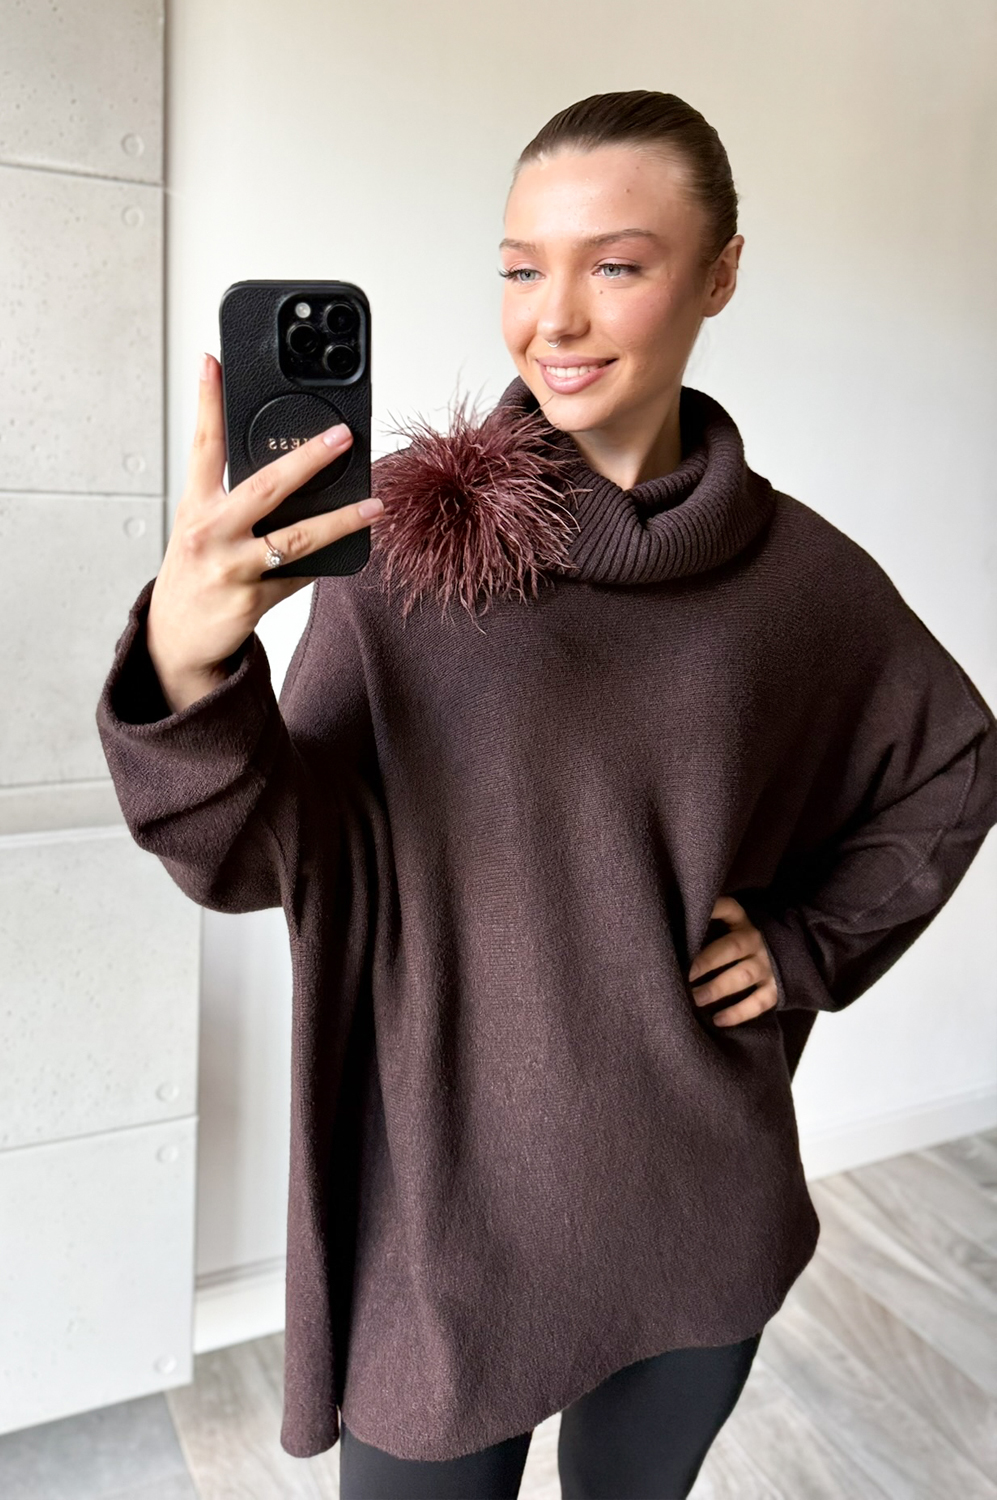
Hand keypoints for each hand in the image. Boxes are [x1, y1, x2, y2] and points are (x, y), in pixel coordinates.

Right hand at [146, 351, 385, 712]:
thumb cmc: (196, 573)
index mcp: (196, 505)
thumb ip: (235, 500)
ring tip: (373, 507)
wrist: (177, 639)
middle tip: (342, 436)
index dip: (208, 401)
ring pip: (295, 538)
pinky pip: (297, 577)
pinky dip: (320, 567)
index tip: (213, 362)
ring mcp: (229, 567)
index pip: (202, 444)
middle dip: (308, 459)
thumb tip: (292, 474)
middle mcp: (209, 531)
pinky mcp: (250, 600)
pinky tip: (344, 555)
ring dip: (340, 521)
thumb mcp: (203, 528)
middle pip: (265, 486)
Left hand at [687, 895, 778, 1025]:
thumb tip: (675, 929)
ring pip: (742, 976)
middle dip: (707, 961)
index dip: (714, 909)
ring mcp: (767, 966)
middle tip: (685, 974)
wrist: (792, 954)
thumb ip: (711, 928)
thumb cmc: (743, 942)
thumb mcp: (733, 927)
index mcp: (742, 923)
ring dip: (718, 988)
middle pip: (731, 947)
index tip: (691, 915)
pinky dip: (738, 1013)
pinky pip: (758, 1002)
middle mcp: (755, 942)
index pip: (729, 909)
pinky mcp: (775, 989)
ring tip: (696, 998)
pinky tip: (717, 1019)